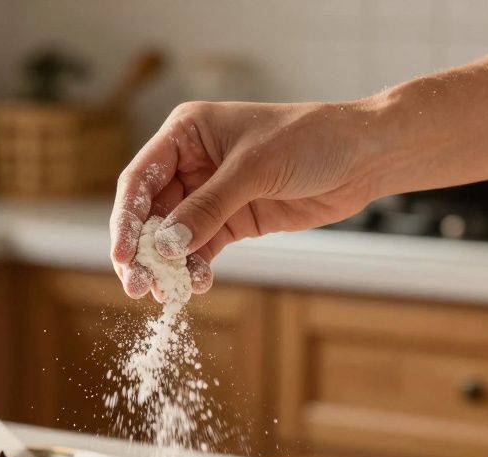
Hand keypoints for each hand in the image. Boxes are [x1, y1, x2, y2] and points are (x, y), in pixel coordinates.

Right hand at [109, 100, 377, 298]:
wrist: (364, 155)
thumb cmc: (310, 140)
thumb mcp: (253, 170)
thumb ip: (207, 208)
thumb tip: (164, 246)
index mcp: (187, 133)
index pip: (141, 179)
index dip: (127, 219)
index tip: (123, 256)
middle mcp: (192, 162)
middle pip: (152, 212)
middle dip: (143, 250)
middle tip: (137, 286)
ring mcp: (213, 193)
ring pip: (175, 236)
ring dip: (168, 265)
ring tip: (165, 293)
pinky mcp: (235, 219)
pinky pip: (204, 248)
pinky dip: (197, 268)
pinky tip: (196, 284)